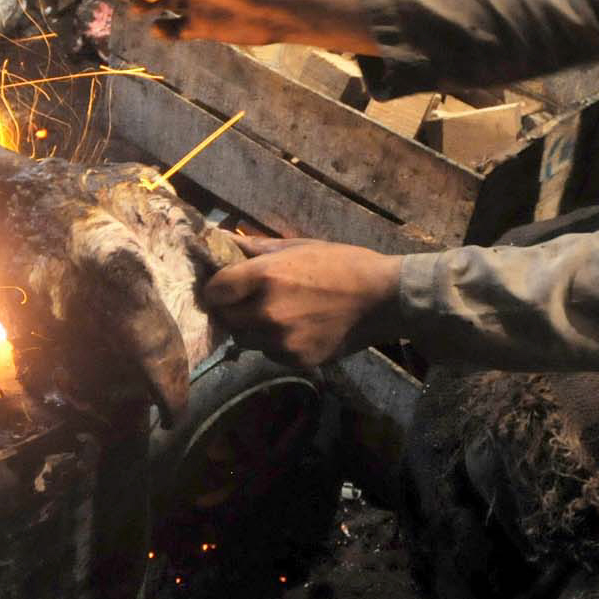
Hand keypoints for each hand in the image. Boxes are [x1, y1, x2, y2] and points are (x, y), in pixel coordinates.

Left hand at [200, 234, 401, 368]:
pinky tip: (298, 330)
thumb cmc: (342, 264)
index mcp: (265, 276)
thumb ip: (256, 247)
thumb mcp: (299, 246)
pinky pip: (270, 354)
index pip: (214, 291)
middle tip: (251, 302)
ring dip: (253, 330)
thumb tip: (222, 238)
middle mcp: (266, 312)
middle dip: (233, 310)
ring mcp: (280, 340)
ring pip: (246, 340)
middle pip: (226, 319)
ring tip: (278, 316)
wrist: (384, 298)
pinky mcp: (296, 360)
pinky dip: (276, 344)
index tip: (226, 287)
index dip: (216, 289)